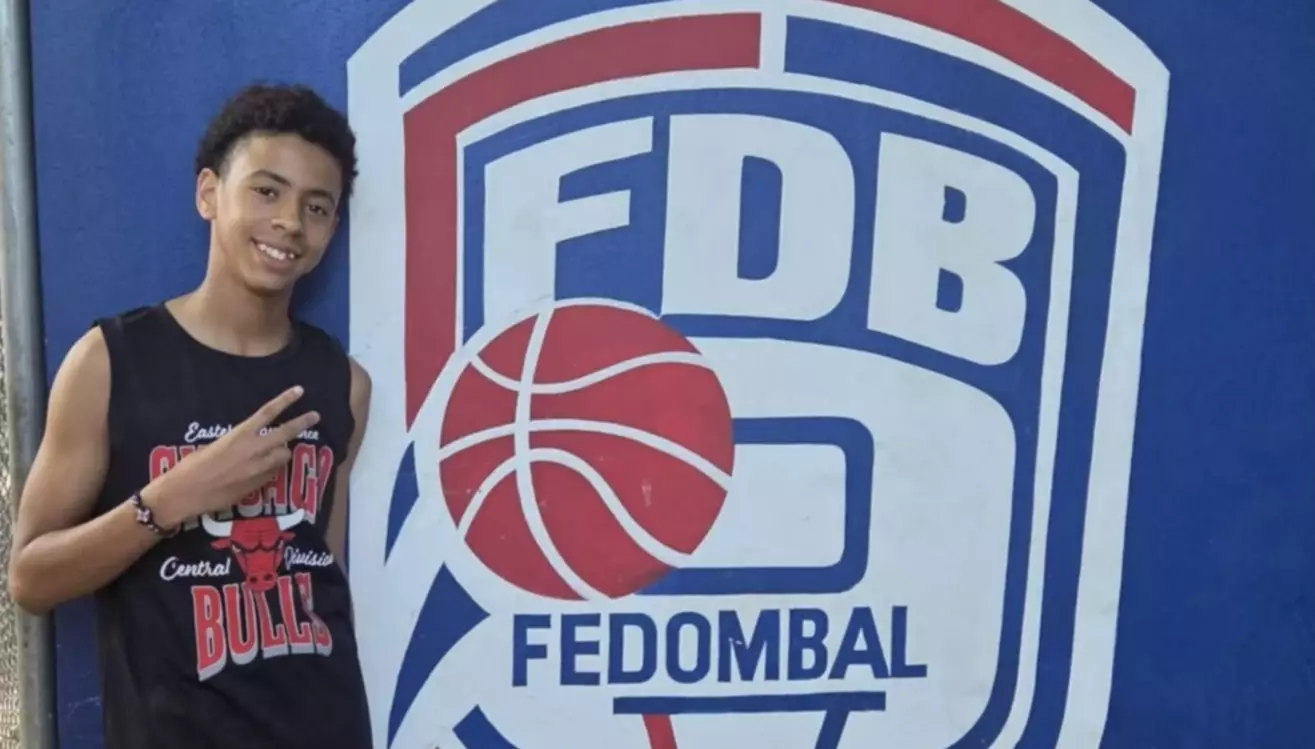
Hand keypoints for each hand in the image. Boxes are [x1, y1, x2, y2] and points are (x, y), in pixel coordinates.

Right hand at [145, 386, 319, 527]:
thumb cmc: (191, 467)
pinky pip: (273, 474)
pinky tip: (259, 473)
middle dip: (302, 423)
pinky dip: (271, 470)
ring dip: (282, 452)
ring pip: (284, 456)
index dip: (285, 400)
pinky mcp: (258, 487)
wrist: (184, 495)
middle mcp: (253, 450)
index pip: (267, 413)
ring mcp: (258, 470)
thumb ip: (237, 443)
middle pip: (285, 433)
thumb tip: (250, 445)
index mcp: (239, 435)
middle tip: (315, 416)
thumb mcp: (215, 446)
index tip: (300, 391)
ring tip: (275, 452)